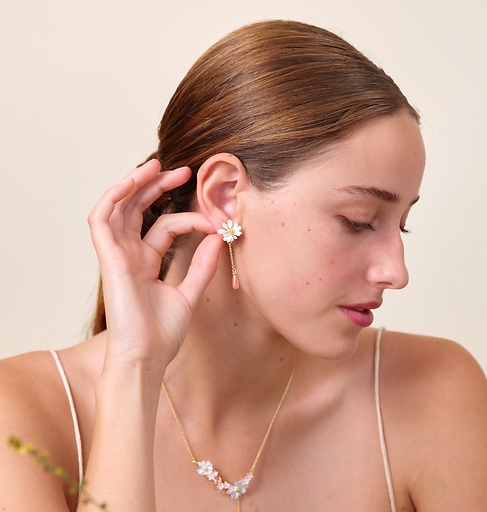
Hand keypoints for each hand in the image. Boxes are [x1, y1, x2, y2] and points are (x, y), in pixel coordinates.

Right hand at [88, 159, 221, 373]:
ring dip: (135, 184)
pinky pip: (101, 219)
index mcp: (146, 262)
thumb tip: (216, 238)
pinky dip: (113, 197)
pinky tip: (133, 181)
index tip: (214, 223)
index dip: (190, 219)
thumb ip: (201, 266)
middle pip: (138, 209)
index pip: (165, 226)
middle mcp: (130, 255)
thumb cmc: (162, 333)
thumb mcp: (189, 294)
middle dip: (158, 186)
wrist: (147, 358)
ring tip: (157, 166)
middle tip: (183, 171)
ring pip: (118, 207)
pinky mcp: (108, 258)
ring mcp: (116, 255)